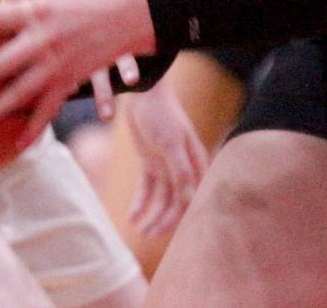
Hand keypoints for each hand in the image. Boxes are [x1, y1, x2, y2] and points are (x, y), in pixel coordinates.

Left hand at [121, 83, 209, 234]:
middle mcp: (183, 166)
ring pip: (161, 198)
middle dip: (164, 220)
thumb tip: (189, 201)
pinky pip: (146, 188)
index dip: (183, 216)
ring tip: (139, 229)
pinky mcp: (150, 161)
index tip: (170, 234)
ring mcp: (166, 164)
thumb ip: (181, 172)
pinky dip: (140, 202)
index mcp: (195, 161)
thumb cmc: (162, 114)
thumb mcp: (171, 142)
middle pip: (177, 201)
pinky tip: (132, 216)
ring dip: (152, 214)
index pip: (193, 196)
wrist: (144, 92)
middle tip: (148, 235)